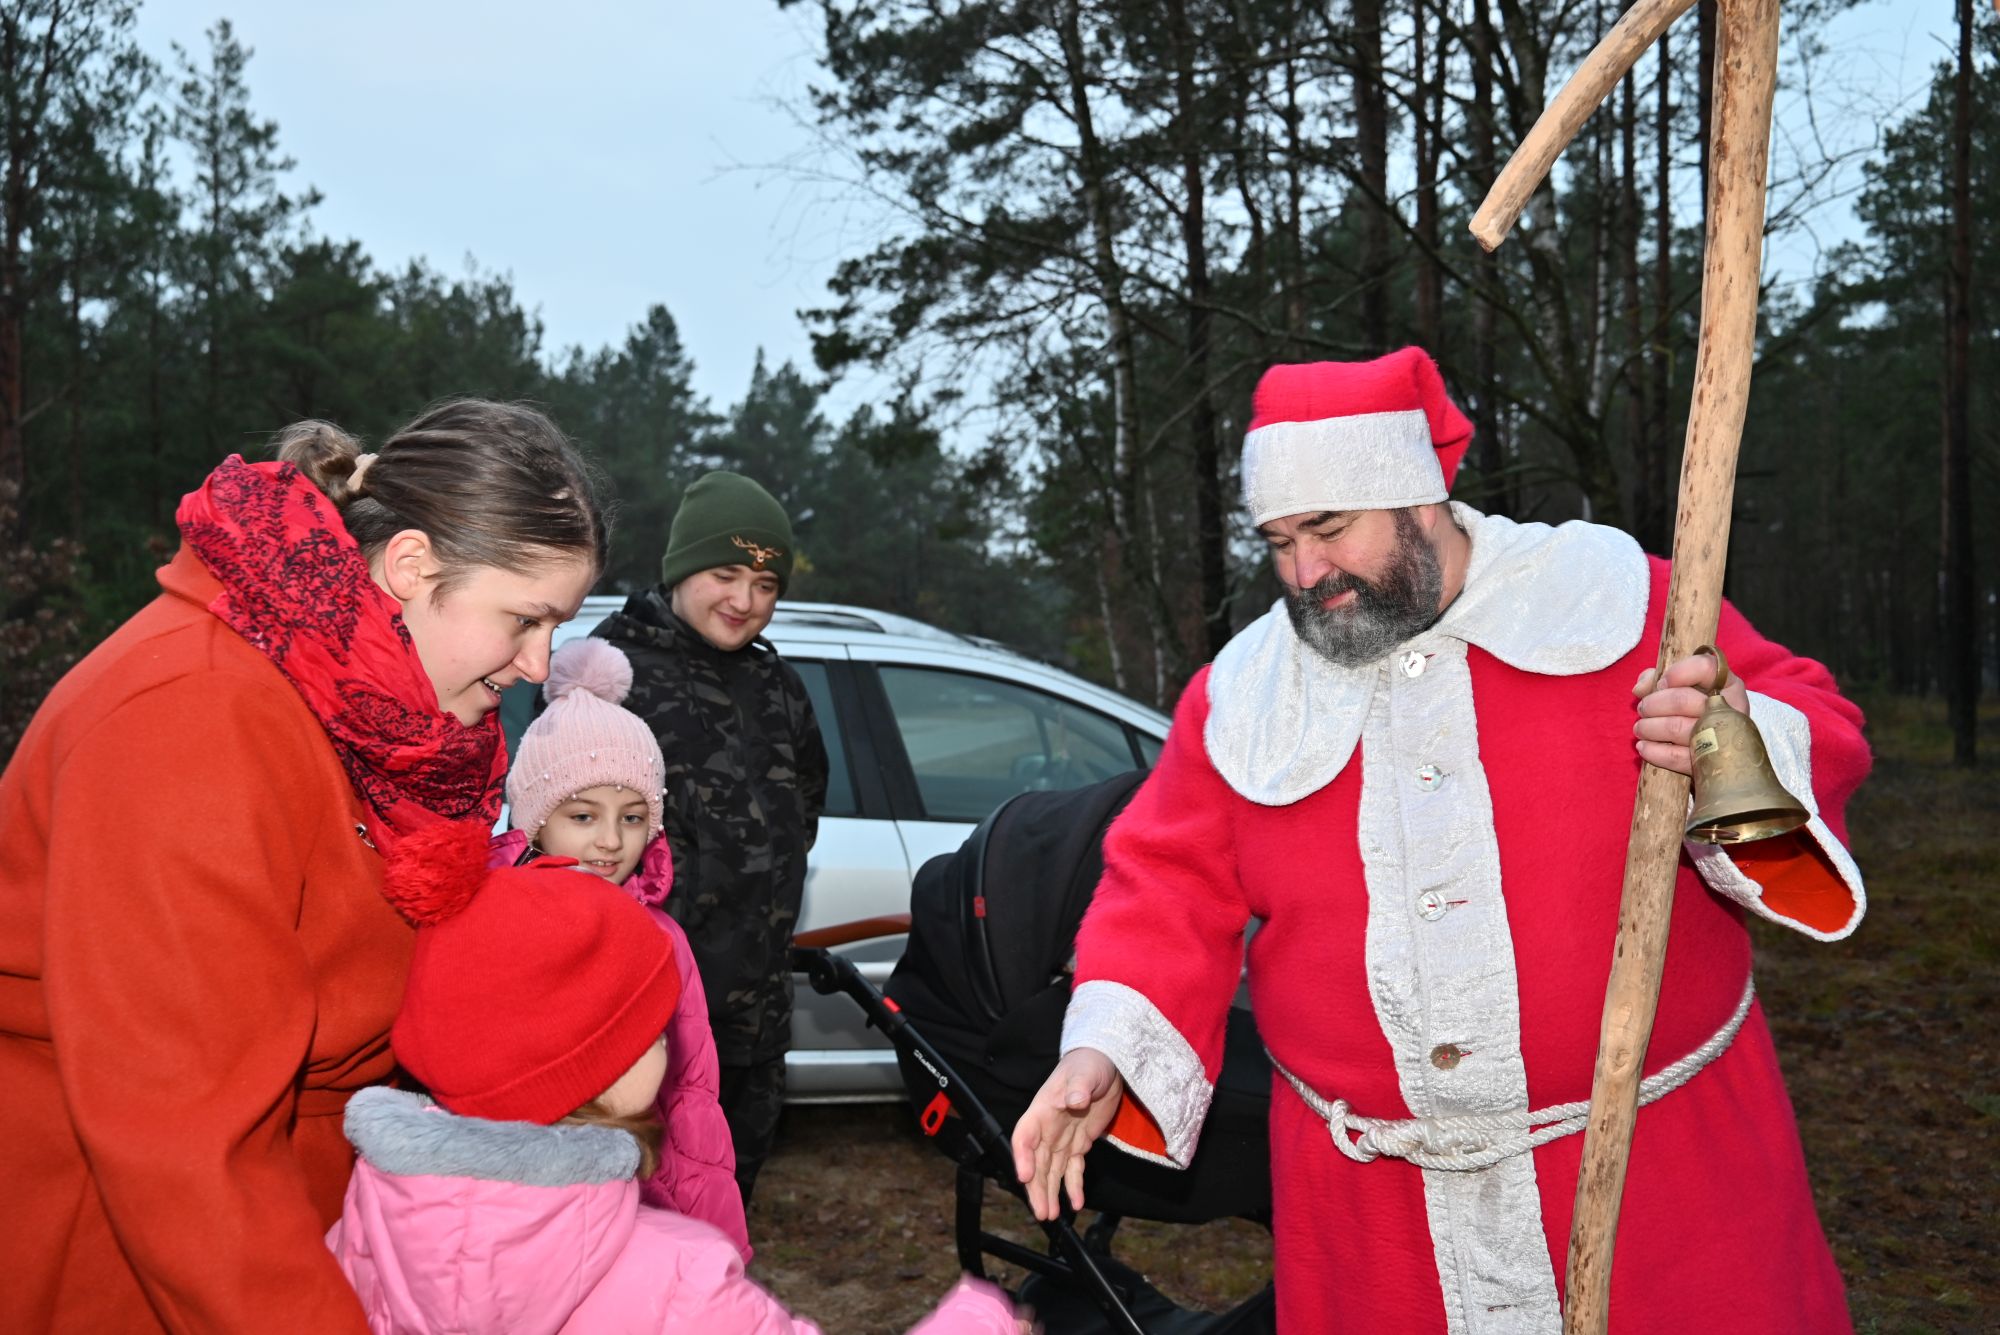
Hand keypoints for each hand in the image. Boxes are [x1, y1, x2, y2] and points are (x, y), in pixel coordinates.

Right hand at [1010, 1047, 1122, 1220]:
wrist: (1105, 1064)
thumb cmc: (1090, 1064)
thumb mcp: (1085, 1072)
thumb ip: (1079, 1086)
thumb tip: (1074, 1099)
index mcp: (1042, 1110)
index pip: (1025, 1136)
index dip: (1022, 1156)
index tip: (1023, 1176)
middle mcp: (1048, 1128)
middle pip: (1036, 1162)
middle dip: (1036, 1187)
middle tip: (1040, 1212)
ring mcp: (1063, 1138)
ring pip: (1051, 1171)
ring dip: (1050, 1193)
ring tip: (1049, 1215)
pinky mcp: (1079, 1144)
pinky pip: (1073, 1169)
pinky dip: (1074, 1187)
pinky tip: (1076, 1203)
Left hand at [1632, 652, 1749, 776]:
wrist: (1720, 748)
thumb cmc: (1695, 709)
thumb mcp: (1682, 685)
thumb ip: (1658, 677)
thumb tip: (1640, 688)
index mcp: (1726, 684)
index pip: (1706, 667)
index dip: (1677, 673)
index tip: (1662, 682)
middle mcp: (1728, 708)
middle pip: (1683, 700)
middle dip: (1653, 704)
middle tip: (1643, 709)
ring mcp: (1721, 737)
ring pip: (1676, 728)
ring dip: (1649, 727)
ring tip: (1640, 728)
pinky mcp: (1709, 762)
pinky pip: (1676, 757)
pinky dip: (1654, 751)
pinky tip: (1643, 747)